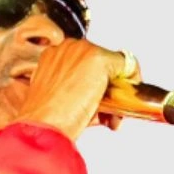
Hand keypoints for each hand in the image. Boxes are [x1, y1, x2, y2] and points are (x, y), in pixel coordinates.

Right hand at [12, 41, 132, 141]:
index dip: (93, 83)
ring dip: (116, 89)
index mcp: (52, 56)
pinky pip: (127, 65)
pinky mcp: (99, 59)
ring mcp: (84, 51)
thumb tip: (100, 104)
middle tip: (108, 112)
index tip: (96, 101)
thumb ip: (76, 94)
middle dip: (106, 87)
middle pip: (100, 62)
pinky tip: (123, 104)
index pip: (83, 63)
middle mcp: (67, 48)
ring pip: (113, 64)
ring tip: (111, 115)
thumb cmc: (44, 120)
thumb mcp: (57, 102)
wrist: (42, 126)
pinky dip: (131, 83)